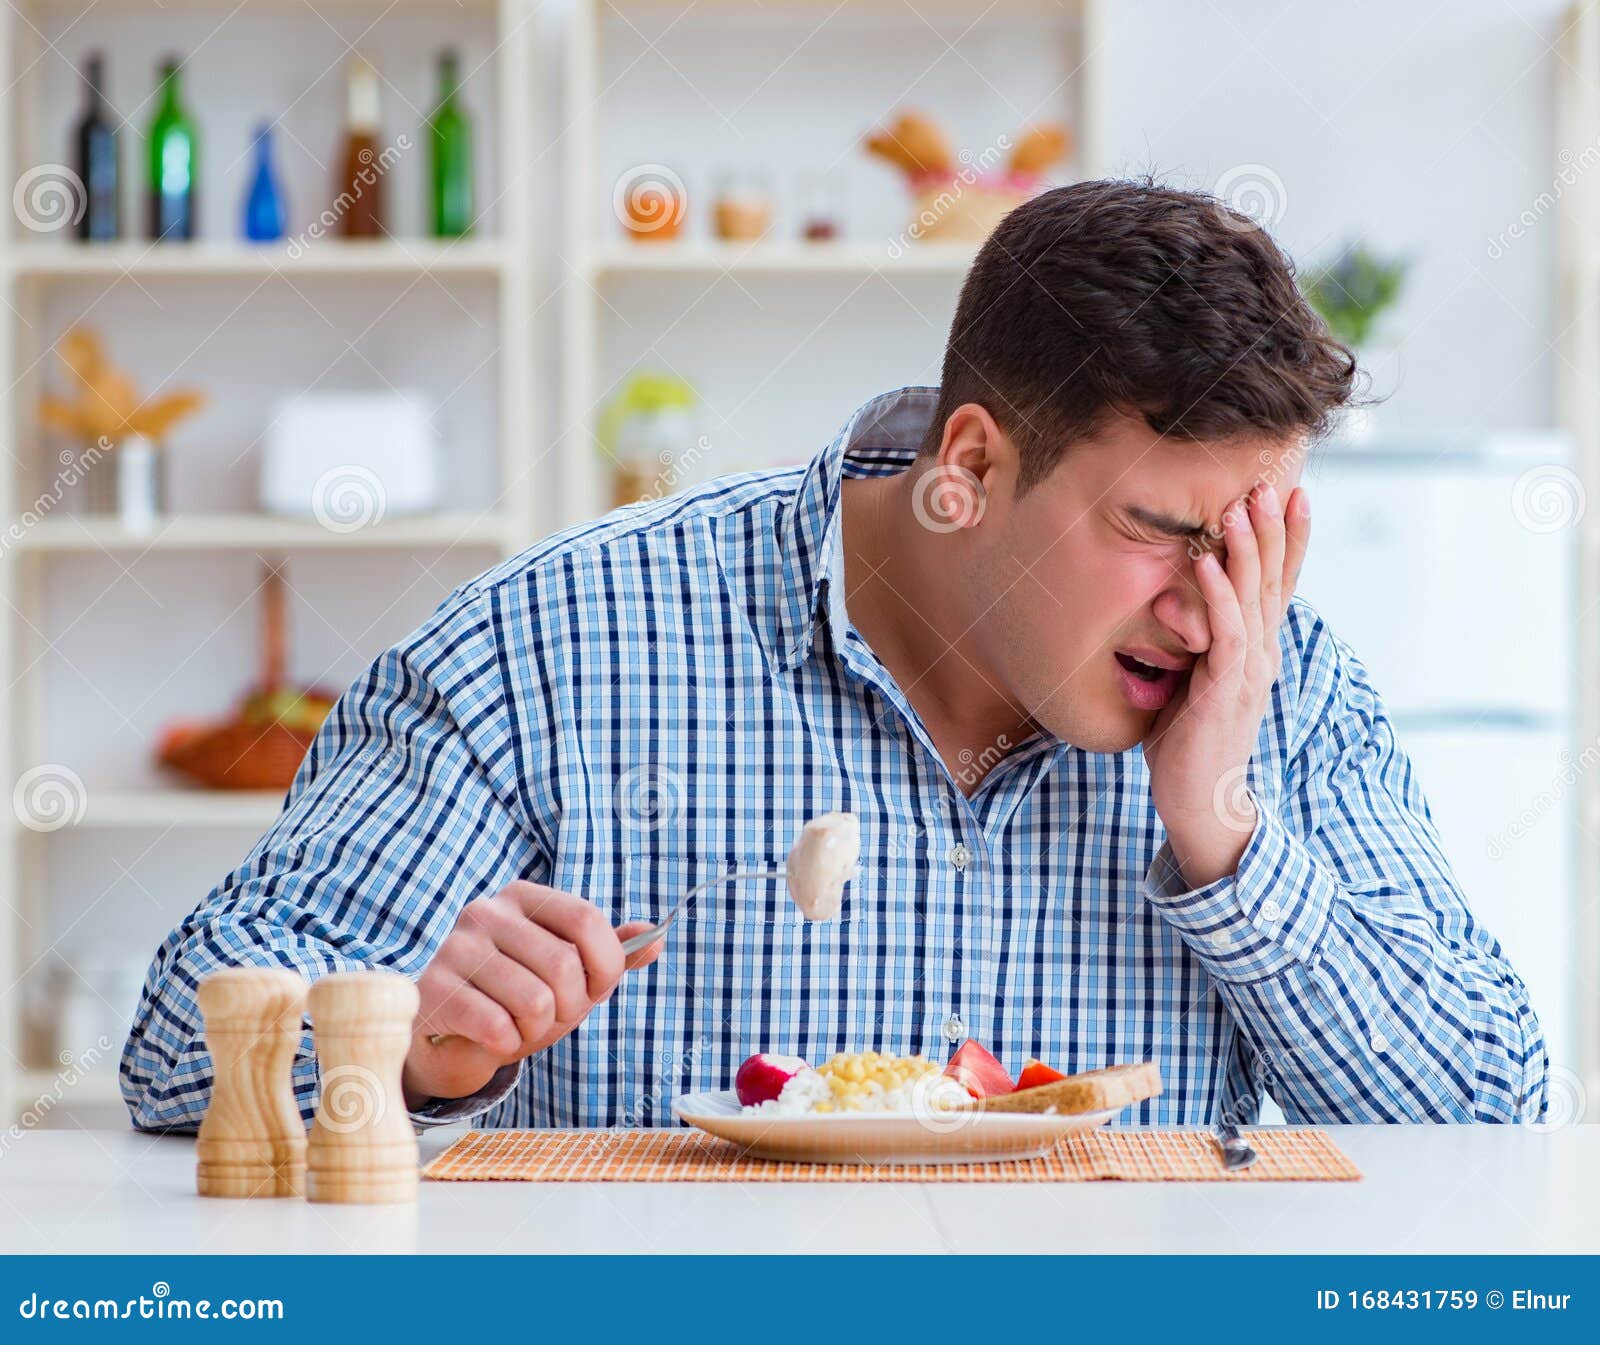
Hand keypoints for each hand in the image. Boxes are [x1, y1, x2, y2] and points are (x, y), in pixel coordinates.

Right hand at [401, 881, 661, 1107]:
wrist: (451, 1039)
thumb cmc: (516, 1000)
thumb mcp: (570, 976)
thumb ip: (611, 955)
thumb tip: (656, 938)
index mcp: (524, 897)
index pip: (586, 920)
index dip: (606, 965)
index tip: (597, 989)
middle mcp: (487, 911)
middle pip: (564, 963)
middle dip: (571, 1007)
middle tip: (551, 1016)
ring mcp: (455, 947)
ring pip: (535, 1000)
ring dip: (537, 1029)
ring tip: (517, 1025)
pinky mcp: (433, 990)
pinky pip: (497, 1026)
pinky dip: (506, 1044)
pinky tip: (491, 1037)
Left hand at [1143, 483, 1310, 887]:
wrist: (1201, 801)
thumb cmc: (1191, 740)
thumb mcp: (1195, 678)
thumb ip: (1198, 643)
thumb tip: (1175, 603)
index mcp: (1257, 649)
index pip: (1278, 584)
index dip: (1289, 539)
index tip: (1292, 493)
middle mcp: (1261, 655)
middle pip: (1274, 581)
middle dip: (1273, 530)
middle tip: (1271, 482)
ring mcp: (1248, 672)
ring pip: (1253, 599)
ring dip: (1247, 550)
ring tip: (1240, 506)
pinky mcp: (1225, 691)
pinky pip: (1225, 633)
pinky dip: (1216, 595)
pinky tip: (1206, 562)